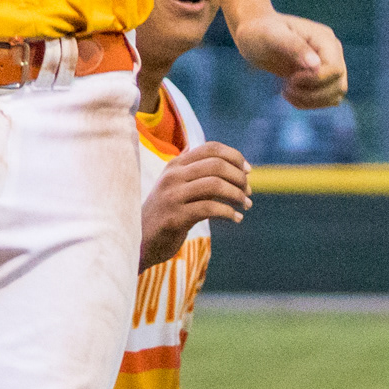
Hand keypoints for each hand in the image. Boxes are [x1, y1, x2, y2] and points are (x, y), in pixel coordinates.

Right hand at [142, 141, 251, 267]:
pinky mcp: (175, 217)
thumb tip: (235, 167)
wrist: (140, 240)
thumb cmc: (166, 213)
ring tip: (246, 205)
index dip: (235, 156)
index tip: (248, 171)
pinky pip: (209, 209)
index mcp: (176, 164)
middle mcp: (173, 175)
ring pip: (215, 185)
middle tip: (248, 191)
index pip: (211, 148)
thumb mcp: (178, 187)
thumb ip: (198, 174)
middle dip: (239, 177)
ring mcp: (173, 195)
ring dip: (237, 195)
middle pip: (216, 164)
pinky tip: (237, 219)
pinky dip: (229, 213)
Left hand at [232, 11, 347, 108]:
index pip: (335, 69)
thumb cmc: (259, 32)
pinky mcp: (321, 78)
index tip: (291, 79)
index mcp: (324, 38)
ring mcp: (328, 66)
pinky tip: (289, 95)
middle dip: (312, 93)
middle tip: (286, 88)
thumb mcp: (271, 36)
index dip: (315, 80)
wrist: (253, 35)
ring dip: (311, 101)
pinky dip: (309, 103)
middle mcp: (332, 52)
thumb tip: (316, 66)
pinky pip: (327, 99)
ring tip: (287, 92)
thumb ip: (294, 47)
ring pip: (335, 95)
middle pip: (338, 85)